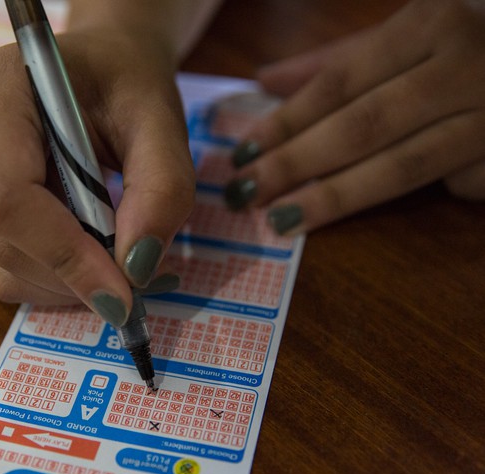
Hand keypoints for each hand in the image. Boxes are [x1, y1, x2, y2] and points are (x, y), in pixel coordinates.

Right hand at [0, 29, 193, 325]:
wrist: (101, 69)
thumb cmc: (128, 83)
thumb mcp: (162, 122)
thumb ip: (161, 189)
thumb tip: (135, 268)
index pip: (6, 195)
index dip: (63, 254)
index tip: (123, 293)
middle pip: (2, 238)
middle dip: (73, 274)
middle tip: (135, 278)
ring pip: (0, 263)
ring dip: (66, 281)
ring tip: (116, 256)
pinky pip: (3, 265)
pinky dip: (54, 278)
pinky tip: (88, 252)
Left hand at [225, 0, 484, 234]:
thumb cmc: (474, 40)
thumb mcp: (410, 34)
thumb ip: (338, 60)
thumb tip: (265, 81)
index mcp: (432, 23)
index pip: (340, 83)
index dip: (287, 121)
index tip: (242, 153)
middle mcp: (466, 65)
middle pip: (363, 126)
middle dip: (297, 164)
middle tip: (245, 193)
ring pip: (403, 166)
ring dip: (335, 197)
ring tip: (281, 219)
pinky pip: (456, 184)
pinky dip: (411, 198)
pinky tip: (363, 211)